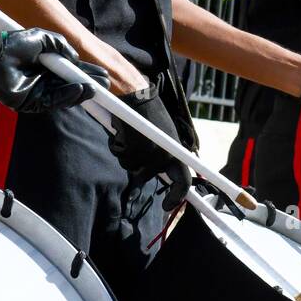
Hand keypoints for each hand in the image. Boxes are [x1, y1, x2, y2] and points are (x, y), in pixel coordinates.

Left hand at [0, 28, 108, 113]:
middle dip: (89, 87)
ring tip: (94, 88)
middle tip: (105, 86)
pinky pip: (52, 102)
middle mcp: (44, 82)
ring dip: (80, 93)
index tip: (103, 75)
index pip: (71, 74)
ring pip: (64, 97)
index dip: (87, 75)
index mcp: (47, 68)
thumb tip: (75, 60)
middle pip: (71, 87)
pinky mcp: (29, 103)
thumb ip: (61, 47)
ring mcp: (37, 93)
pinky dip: (67, 97)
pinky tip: (79, 90)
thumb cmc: (14, 43)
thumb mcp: (43, 39)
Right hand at [108, 85, 191, 210]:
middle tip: (131, 145)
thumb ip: (164, 154)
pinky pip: (119, 155)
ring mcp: (149, 154)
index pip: (184, 181)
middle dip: (135, 166)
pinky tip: (122, 130)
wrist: (135, 94)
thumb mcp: (164, 136)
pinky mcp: (133, 149)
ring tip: (129, 134)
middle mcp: (165, 155)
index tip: (167, 206)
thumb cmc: (148, 113)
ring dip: (125, 153)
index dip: (177, 196)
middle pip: (145, 175)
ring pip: (130, 166)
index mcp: (177, 151)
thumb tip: (159, 174)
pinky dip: (116, 145)